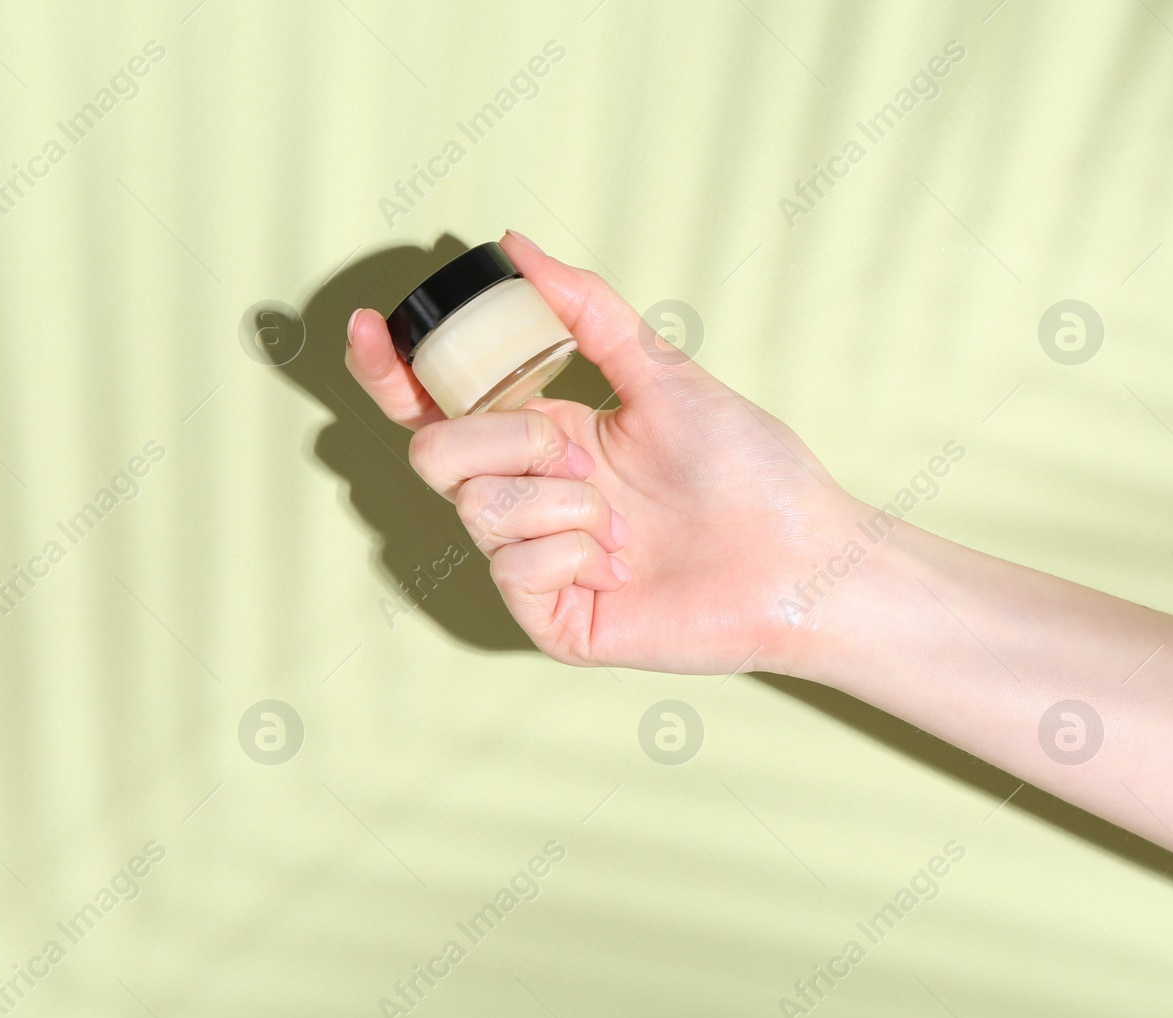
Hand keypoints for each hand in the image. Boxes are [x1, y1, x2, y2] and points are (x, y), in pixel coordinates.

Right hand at [345, 231, 868, 674]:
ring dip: (555, 500)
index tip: (370, 325)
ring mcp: (535, 562)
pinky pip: (510, 570)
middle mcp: (529, 497)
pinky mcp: (550, 619)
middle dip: (498, 439)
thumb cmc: (747, 468)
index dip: (392, 370)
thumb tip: (514, 243)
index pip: (439, 406)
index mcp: (544, 438)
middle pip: (433, 455)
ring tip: (619, 520)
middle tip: (570, 448)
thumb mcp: (661, 371)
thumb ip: (584, 309)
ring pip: (473, 509)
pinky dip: (568, 555)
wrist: (802, 554)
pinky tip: (615, 566)